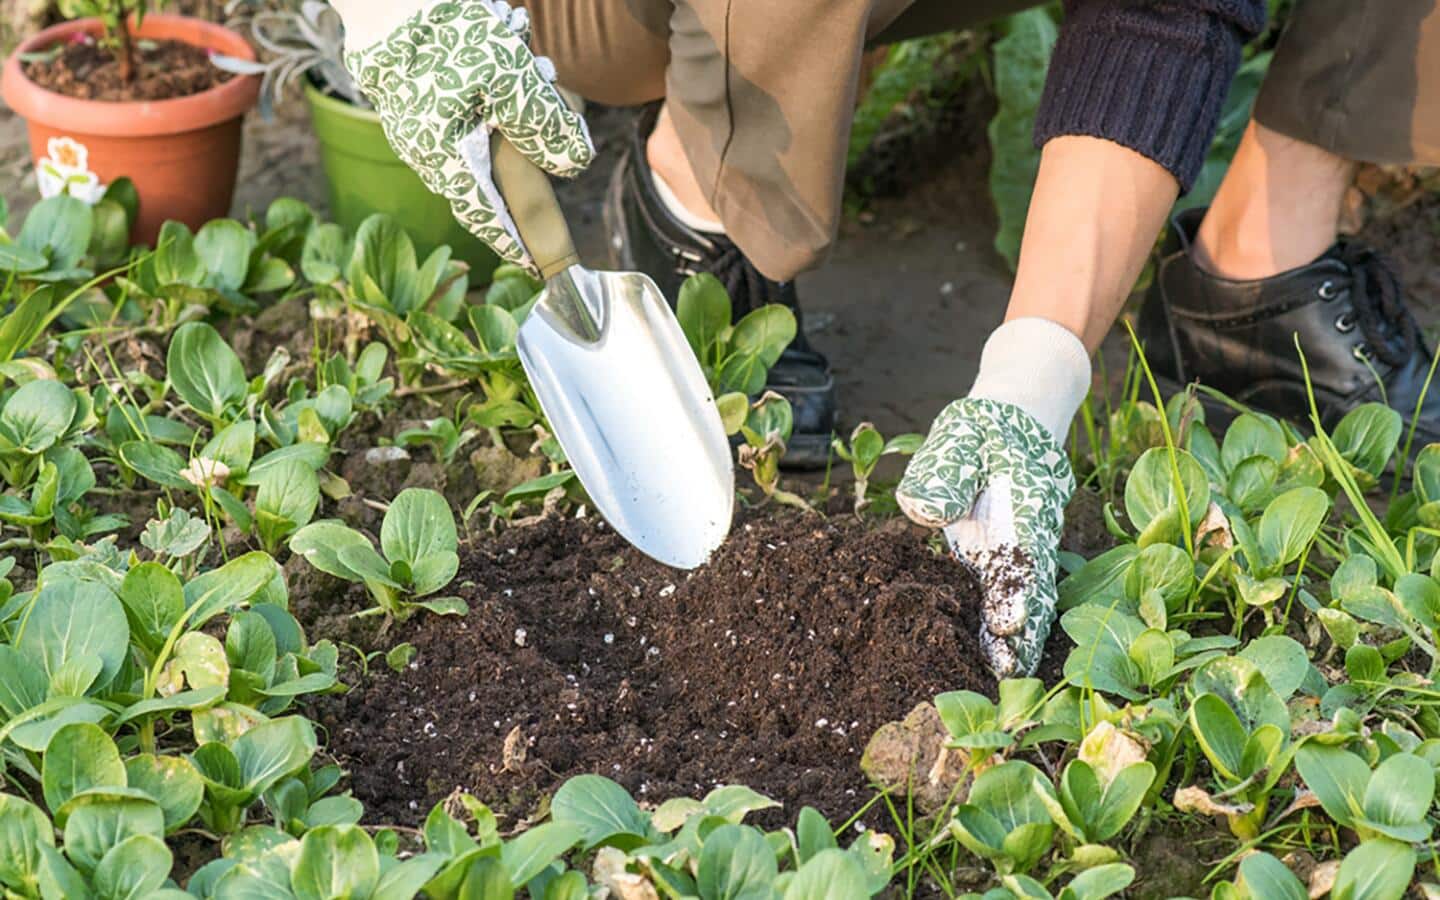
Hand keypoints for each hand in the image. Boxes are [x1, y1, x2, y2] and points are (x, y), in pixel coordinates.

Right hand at [343, 0, 593, 273]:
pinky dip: (492, 91)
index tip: (537, 262)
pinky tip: (505, 46)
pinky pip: (464, 112)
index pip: (486, 216)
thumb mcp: (512, 78)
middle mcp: (425, 152)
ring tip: (528, 59)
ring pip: (480, 139)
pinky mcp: (415, 99)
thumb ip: (546, 127)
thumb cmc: (445, 34)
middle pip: (491, 175)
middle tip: (546, 96)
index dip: (515, 240)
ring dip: (514, 107)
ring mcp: (416, 126)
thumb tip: (573, 165)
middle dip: (527, 149)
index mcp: (445, 160)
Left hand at [896, 398, 1073, 676]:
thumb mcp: (960, 441)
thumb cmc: (981, 434)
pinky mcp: (991, 566)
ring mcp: (1010, 558)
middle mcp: (1023, 542)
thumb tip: (923, 509)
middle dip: (1020, 636)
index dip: (1017, 593)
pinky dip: (993, 634)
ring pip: (1018, 607)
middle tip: (1007, 675)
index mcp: (1022, 513)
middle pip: (1029, 595)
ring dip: (1011, 644)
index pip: (1024, 560)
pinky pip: (996, 603)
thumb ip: (944, 475)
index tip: (1007, 623)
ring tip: (1000, 684)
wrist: (1002, 429)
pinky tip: (981, 666)